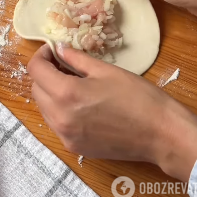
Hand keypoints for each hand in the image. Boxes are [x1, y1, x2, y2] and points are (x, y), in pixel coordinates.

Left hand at [28, 43, 196, 180]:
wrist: (161, 133)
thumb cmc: (137, 96)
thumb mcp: (105, 70)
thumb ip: (76, 59)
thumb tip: (58, 48)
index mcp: (67, 94)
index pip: (35, 71)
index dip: (41, 55)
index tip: (52, 49)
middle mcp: (60, 118)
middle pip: (36, 90)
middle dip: (45, 74)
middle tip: (63, 64)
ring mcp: (66, 136)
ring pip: (44, 108)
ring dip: (50, 92)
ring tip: (72, 82)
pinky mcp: (74, 147)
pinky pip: (56, 124)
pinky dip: (60, 110)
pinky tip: (80, 103)